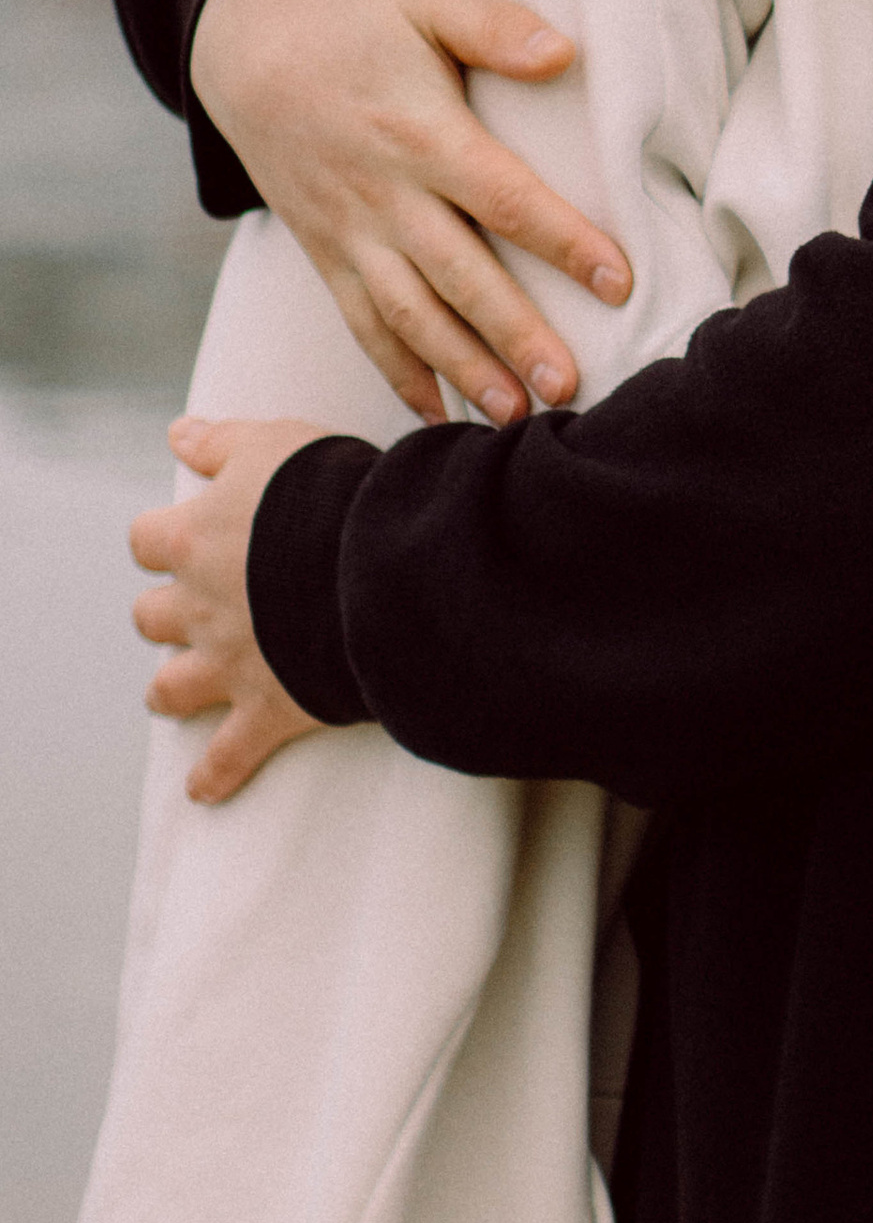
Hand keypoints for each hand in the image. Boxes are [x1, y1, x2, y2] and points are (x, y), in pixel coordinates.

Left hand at [132, 416, 330, 803]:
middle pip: (151, 616)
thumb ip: (221, 442)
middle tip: (195, 608)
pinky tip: (204, 788)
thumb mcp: (275, 442)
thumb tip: (178, 434)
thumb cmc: (330, 492)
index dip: (165, 538)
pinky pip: (228, 758)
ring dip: (174, 688)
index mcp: (195, 538)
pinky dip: (215, 775)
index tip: (185, 536)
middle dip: (169, 614)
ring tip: (181, 689)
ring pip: (171, 688)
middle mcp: (199, 605)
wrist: (377, 564)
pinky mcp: (266, 710)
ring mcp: (229, 663)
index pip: (147, 539)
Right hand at [191, 0, 624, 425]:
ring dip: (461, 369)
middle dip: (514, 335)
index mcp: (421, 133)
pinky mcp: (324, 253)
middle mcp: (383, 195)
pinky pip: (359, 324)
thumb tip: (565, 53)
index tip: (619, 281)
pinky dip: (396, 372)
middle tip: (568, 386)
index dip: (562, 241)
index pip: (503, 197)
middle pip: (459, 276)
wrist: (245, 47)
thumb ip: (494, 24)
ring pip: (408, 315)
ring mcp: (348, 233)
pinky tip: (432, 412)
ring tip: (513, 416)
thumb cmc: (354, 18)